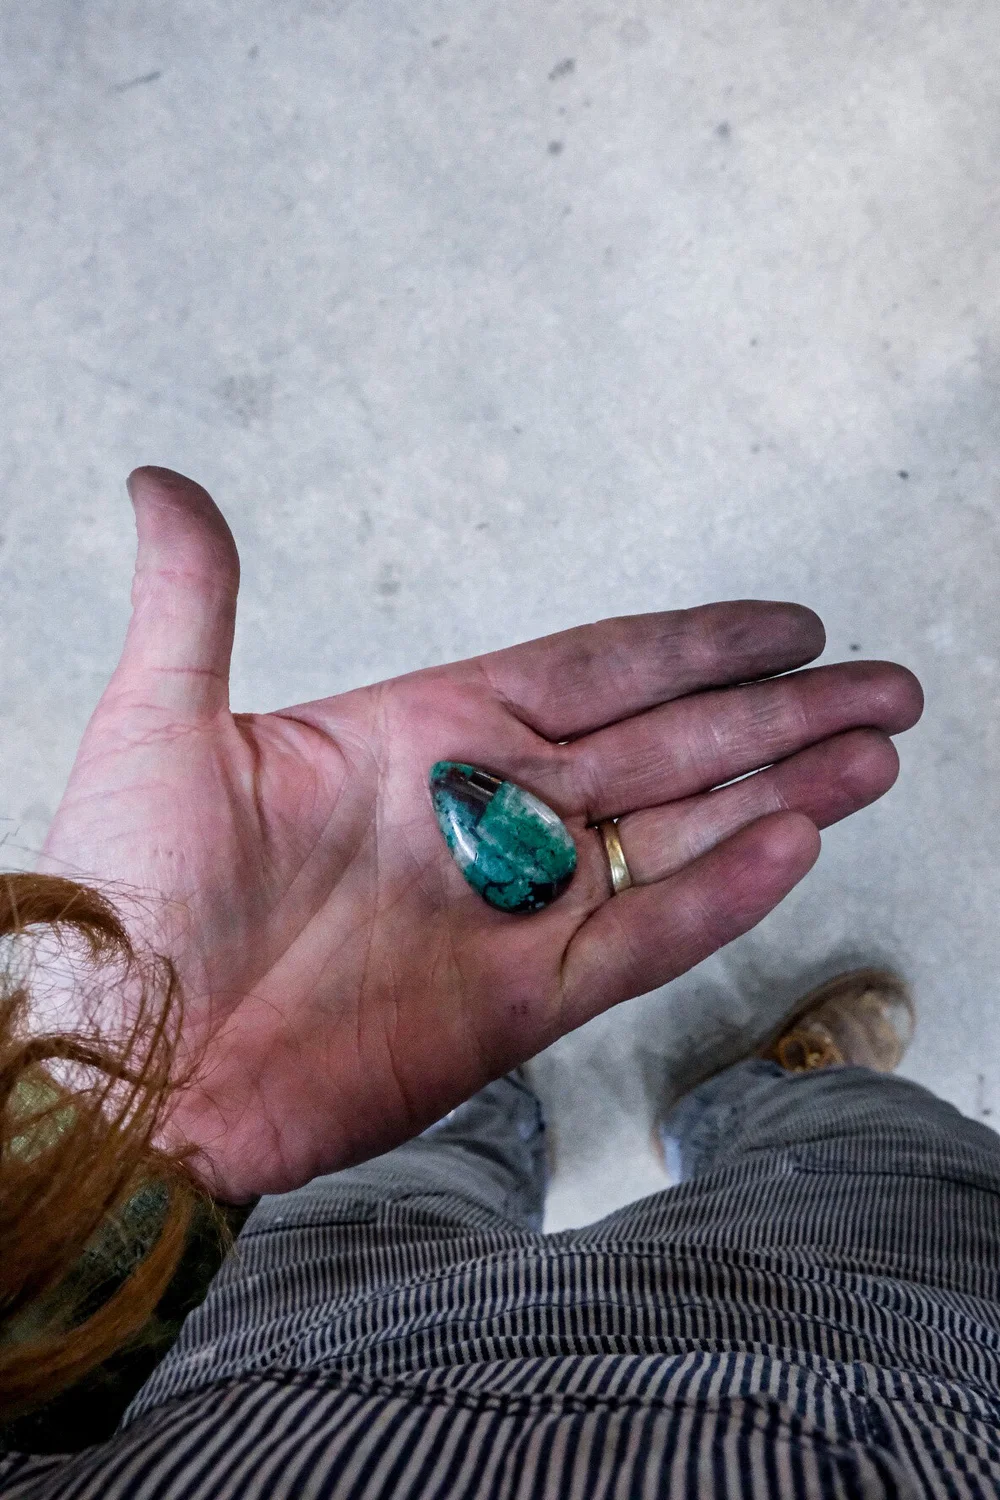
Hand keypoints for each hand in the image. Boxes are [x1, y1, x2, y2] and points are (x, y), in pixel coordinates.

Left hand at [40, 467, 922, 1201]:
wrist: (117, 1066)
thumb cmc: (121, 896)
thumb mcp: (157, 724)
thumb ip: (194, 600)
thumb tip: (162, 482)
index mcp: (423, 735)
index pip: (596, 670)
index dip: (697, 646)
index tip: (787, 624)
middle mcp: (486, 815)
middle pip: (666, 744)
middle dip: (779, 713)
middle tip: (880, 684)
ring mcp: (508, 911)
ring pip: (676, 834)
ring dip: (778, 792)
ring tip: (870, 754)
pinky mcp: (514, 1007)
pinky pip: (642, 941)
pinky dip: (720, 895)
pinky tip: (793, 843)